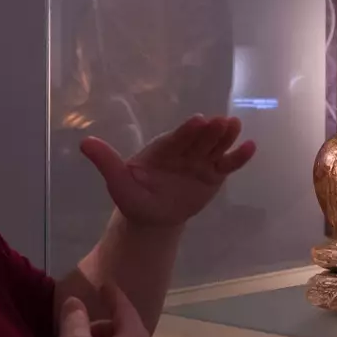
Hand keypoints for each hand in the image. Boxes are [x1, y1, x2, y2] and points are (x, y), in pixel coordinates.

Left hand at [79, 115, 255, 227]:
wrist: (152, 216)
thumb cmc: (134, 196)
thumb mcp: (118, 182)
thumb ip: (106, 162)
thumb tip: (84, 143)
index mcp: (162, 149)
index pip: (177, 139)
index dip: (187, 131)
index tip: (197, 121)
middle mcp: (184, 150)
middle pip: (199, 140)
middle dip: (209, 132)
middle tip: (222, 121)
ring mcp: (200, 161)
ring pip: (215, 148)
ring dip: (226, 137)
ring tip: (237, 126)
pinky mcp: (214, 174)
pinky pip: (227, 165)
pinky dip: (238, 157)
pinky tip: (251, 146)